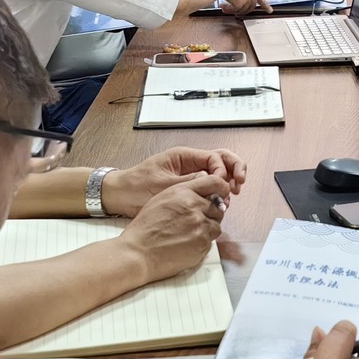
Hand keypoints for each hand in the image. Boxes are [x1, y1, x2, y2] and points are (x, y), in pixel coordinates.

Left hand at [103, 147, 246, 214]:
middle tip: (239, 185)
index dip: (223, 171)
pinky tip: (220, 202)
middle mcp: (188, 162)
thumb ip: (189, 182)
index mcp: (183, 156)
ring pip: (216, 173)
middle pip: (220, 160)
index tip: (222, 186)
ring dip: (228, 181)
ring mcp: (188, 174)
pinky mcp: (186, 187)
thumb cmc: (136, 187)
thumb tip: (213, 182)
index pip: (214, 157)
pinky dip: (217, 191)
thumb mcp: (163, 185)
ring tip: (231, 196)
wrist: (119, 196)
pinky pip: (208, 185)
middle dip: (234, 170)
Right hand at [115, 174, 227, 283]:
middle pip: (217, 206)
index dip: (221, 187)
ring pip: (216, 224)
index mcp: (183, 192)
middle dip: (211, 213)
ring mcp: (200, 225)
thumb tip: (202, 194)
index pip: (214, 182)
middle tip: (197, 221)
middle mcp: (194, 206)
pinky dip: (202, 242)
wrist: (138, 252)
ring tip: (189, 234)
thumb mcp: (160, 199)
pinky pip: (211, 240)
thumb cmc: (145, 228)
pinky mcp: (203, 243)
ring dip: (207, 229)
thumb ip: (183, 193)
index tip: (222, 193)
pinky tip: (187, 244)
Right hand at [220, 0, 270, 15]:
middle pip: (252, 5)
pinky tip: (223, 7)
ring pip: (244, 10)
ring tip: (225, 8)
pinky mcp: (242, 4)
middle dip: (243, 10)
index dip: (265, 5)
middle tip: (236, 12)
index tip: (269, 10)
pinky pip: (236, 11)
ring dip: (233, 10)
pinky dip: (229, 10)